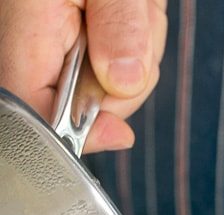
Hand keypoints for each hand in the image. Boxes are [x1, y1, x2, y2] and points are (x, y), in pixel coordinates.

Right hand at [0, 0, 166, 152]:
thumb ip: (116, 25)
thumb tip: (123, 81)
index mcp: (25, 29)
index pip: (33, 109)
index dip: (74, 133)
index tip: (115, 129)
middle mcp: (32, 41)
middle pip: (79, 108)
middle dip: (122, 85)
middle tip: (133, 34)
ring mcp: (57, 45)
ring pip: (108, 92)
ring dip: (137, 59)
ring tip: (132, 12)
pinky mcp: (82, 45)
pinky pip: (120, 73)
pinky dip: (138, 49)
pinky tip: (132, 16)